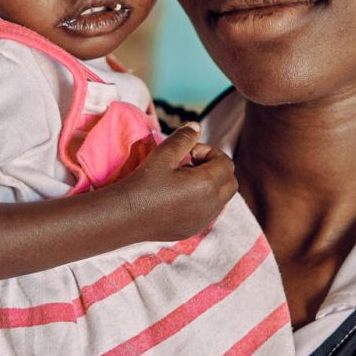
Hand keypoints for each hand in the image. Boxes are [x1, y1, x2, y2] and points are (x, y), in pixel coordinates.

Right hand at [119, 122, 237, 240]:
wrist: (125, 217)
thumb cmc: (144, 183)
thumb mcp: (164, 154)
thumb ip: (184, 138)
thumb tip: (196, 126)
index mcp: (207, 184)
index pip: (226, 163)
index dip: (209, 152)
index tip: (188, 153)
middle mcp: (211, 205)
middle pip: (230, 182)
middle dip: (216, 169)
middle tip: (190, 165)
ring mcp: (203, 220)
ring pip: (221, 198)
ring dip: (210, 185)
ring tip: (183, 180)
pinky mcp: (193, 230)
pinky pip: (209, 212)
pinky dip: (202, 201)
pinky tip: (178, 197)